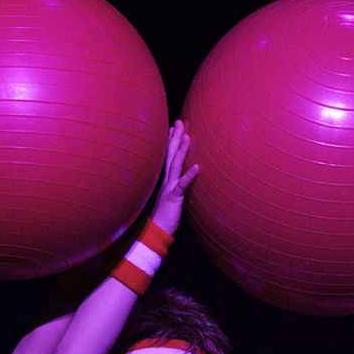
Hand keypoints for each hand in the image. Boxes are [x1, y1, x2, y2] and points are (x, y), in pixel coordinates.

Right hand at [150, 120, 199, 234]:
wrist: (156, 232)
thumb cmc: (164, 216)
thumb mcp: (170, 198)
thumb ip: (175, 187)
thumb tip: (179, 181)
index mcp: (165, 180)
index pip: (167, 157)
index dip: (170, 141)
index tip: (173, 127)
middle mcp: (166, 180)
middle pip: (170, 155)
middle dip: (175, 138)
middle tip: (180, 121)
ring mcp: (169, 188)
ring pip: (175, 166)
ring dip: (181, 150)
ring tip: (187, 136)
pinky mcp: (174, 198)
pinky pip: (182, 185)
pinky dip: (189, 176)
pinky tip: (197, 167)